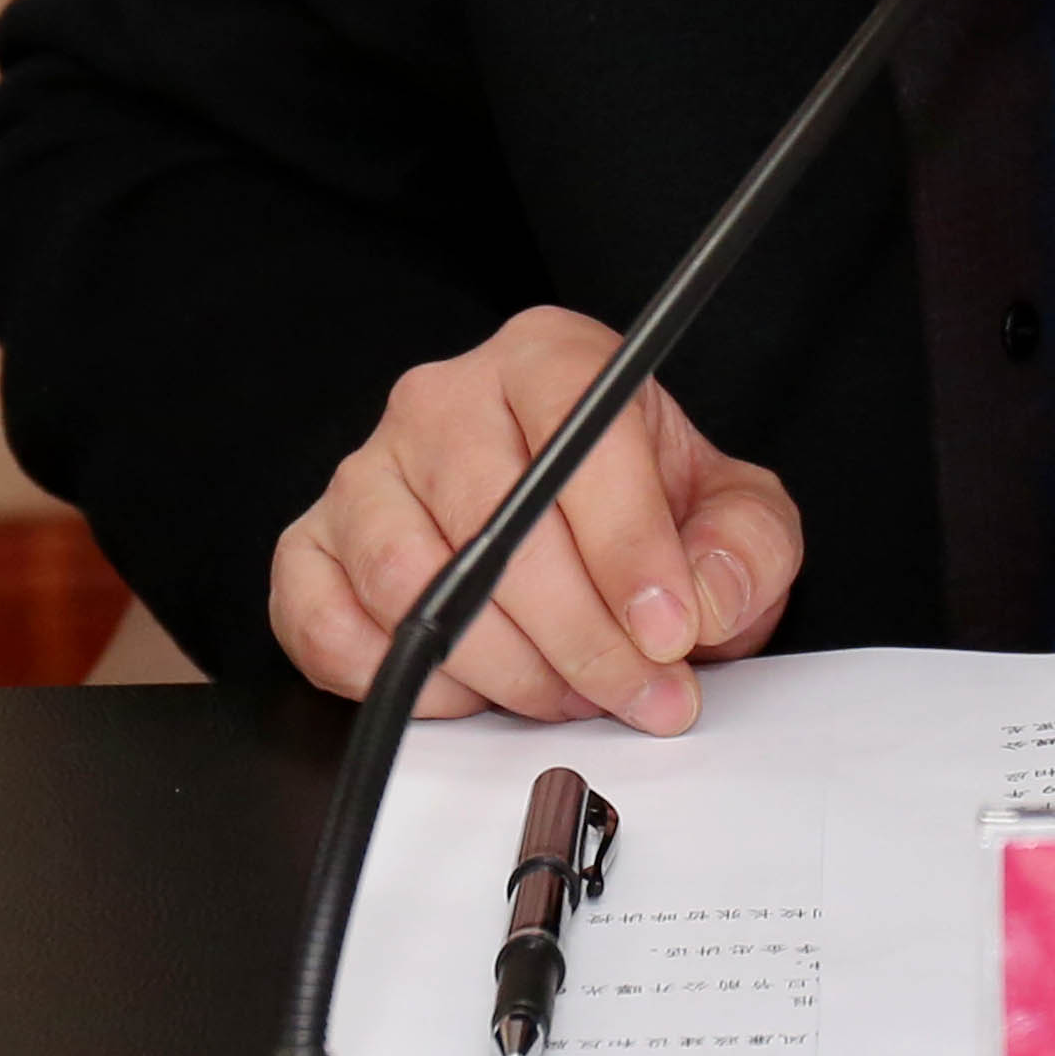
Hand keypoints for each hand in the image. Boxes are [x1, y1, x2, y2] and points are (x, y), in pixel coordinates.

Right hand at [265, 307, 804, 724]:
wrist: (570, 529)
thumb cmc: (638, 507)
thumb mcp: (730, 512)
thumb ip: (744, 546)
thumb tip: (704, 595)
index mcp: (548, 360)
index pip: (576, 435)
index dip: (627, 545)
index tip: (669, 628)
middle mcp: (443, 401)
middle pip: (492, 522)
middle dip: (579, 636)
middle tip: (638, 693)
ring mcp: (366, 474)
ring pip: (412, 583)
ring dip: (502, 668)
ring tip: (567, 695)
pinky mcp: (310, 547)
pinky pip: (329, 626)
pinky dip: (404, 681)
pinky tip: (474, 691)